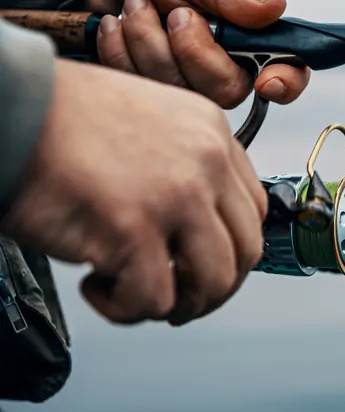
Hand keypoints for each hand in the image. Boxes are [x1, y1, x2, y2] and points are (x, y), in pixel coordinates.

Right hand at [1, 59, 266, 325]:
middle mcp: (206, 162)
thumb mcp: (154, 122)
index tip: (202, 264)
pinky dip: (125, 307)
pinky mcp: (134, 228)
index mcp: (212, 132)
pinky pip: (155, 299)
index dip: (231, 248)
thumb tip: (198, 228)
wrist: (13, 104)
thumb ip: (187, 165)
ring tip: (139, 295)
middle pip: (245, 251)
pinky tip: (95, 282)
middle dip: (214, 288)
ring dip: (180, 304)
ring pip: (214, 282)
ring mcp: (176, 195)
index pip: (253, 210)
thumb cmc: (66, 117)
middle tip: (179, 296)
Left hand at [87, 0, 308, 106]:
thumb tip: (274, 7)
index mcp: (249, 33)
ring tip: (137, 6)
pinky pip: (142, 90)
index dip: (284, 83)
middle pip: (227, 89)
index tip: (266, 80)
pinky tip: (118, 26)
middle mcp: (225, 64)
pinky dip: (120, 50)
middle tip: (174, 12)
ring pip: (181, 93)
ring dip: (148, 41)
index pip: (287, 71)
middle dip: (191, 49)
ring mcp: (189, 82)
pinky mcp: (153, 92)